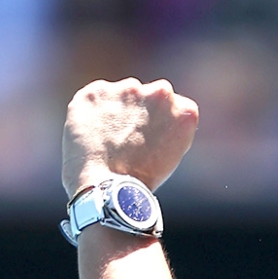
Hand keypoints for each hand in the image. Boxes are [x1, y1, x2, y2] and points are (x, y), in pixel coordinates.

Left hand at [62, 78, 198, 197]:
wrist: (108, 189)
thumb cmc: (142, 179)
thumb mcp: (173, 152)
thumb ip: (169, 126)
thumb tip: (154, 116)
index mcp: (185, 110)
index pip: (174, 106)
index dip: (161, 123)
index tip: (152, 138)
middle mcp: (160, 92)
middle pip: (148, 96)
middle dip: (139, 111)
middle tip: (129, 140)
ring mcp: (127, 89)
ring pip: (121, 95)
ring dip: (116, 111)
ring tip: (109, 141)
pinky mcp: (96, 92)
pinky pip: (94, 98)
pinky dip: (92, 113)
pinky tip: (93, 136)